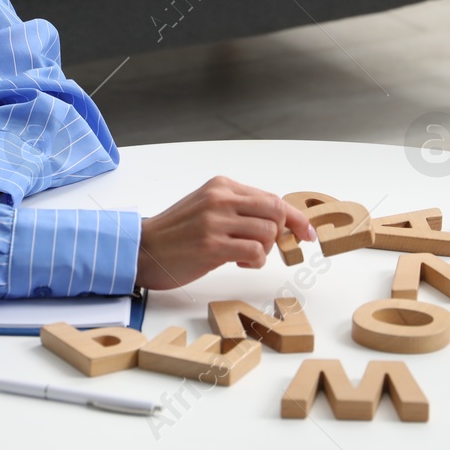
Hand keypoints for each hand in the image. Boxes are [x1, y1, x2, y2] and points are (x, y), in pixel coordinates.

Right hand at [135, 176, 316, 290]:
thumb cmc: (175, 233)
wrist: (141, 249)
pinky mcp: (212, 246)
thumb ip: (238, 209)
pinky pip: (256, 252)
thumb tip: (278, 221)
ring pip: (269, 232)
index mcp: (221, 186)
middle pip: (276, 211)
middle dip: (282, 233)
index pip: (272, 197)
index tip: (308, 233)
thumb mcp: (207, 208)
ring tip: (244, 256)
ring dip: (264, 250)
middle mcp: (221, 199)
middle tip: (268, 248)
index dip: (296, 217)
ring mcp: (216, 221)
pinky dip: (255, 261)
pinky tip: (238, 263)